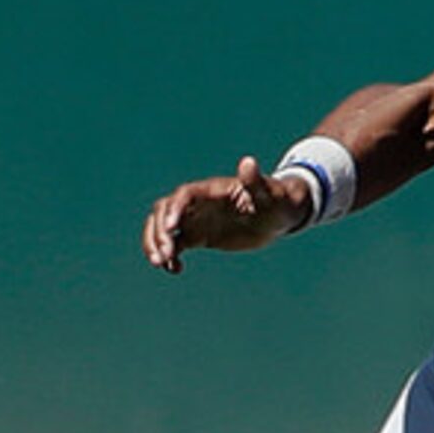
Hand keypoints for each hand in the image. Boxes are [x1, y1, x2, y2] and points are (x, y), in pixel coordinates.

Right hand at [143, 156, 308, 272]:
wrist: (278, 217)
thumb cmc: (276, 201)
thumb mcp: (269, 195)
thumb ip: (255, 181)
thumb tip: (247, 162)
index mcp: (212, 190)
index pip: (184, 195)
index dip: (174, 209)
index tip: (171, 229)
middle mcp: (199, 203)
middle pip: (164, 210)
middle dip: (158, 231)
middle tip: (166, 254)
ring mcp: (196, 219)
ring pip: (162, 226)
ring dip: (155, 243)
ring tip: (161, 263)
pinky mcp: (198, 235)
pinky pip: (174, 244)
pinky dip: (168, 256)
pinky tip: (175, 270)